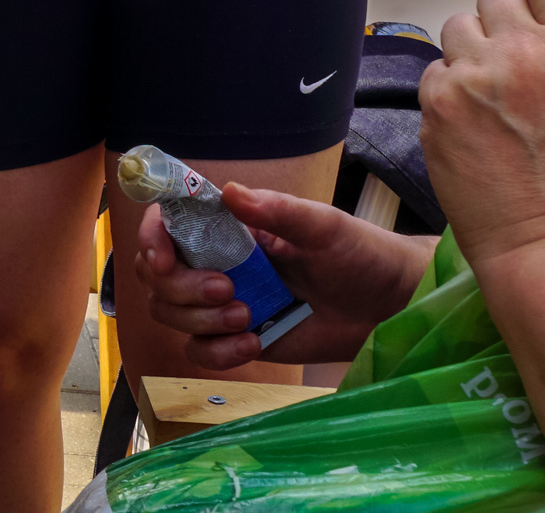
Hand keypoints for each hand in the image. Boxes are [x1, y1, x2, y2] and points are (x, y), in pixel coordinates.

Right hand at [136, 185, 429, 370]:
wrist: (391, 308)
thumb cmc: (361, 254)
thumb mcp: (323, 226)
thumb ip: (277, 211)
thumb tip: (230, 192)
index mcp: (231, 227)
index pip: (168, 224)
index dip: (152, 239)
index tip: (164, 258)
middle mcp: (219, 262)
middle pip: (157, 276)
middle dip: (181, 287)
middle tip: (229, 291)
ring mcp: (226, 303)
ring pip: (171, 313)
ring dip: (198, 319)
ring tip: (248, 319)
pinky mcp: (241, 339)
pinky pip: (201, 351)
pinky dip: (216, 352)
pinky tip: (253, 345)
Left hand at [420, 0, 544, 272]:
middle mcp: (519, 52)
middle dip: (507, 25)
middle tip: (520, 68)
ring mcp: (471, 75)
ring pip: (459, 28)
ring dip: (473, 52)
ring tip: (494, 97)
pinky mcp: (434, 101)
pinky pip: (436, 69)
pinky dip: (450, 89)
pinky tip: (473, 123)